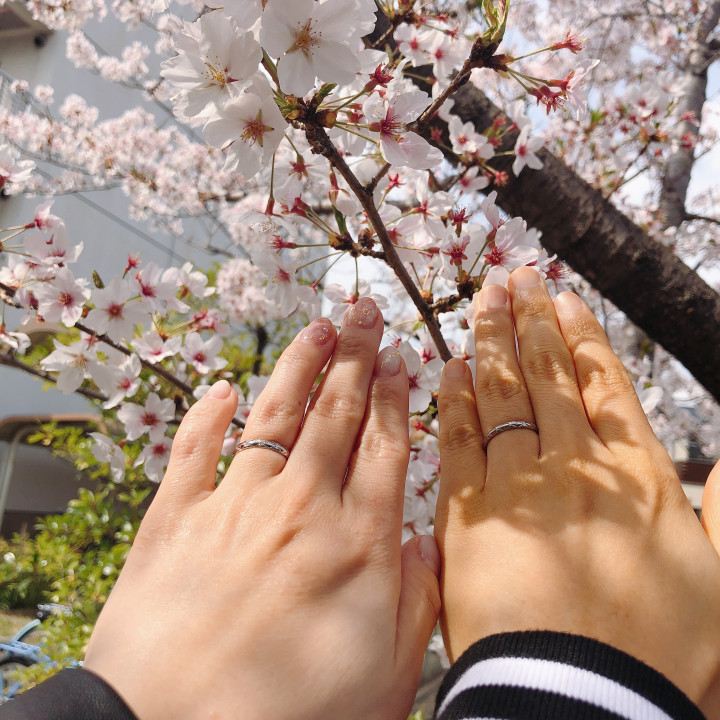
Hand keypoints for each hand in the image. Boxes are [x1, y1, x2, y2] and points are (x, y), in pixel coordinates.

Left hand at [84, 299, 440, 719]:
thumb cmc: (289, 719)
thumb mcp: (388, 677)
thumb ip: (418, 601)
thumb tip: (429, 542)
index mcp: (356, 542)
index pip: (385, 446)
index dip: (395, 396)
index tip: (400, 358)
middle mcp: (300, 508)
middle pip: (336, 414)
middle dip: (355, 357)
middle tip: (364, 312)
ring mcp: (235, 507)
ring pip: (275, 416)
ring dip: (299, 367)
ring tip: (316, 329)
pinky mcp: (176, 519)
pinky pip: (194, 451)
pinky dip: (206, 415)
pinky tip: (221, 388)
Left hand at [435, 266, 719, 712]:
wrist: (580, 699)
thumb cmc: (657, 647)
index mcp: (634, 472)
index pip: (603, 383)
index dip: (582, 337)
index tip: (564, 300)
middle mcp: (573, 466)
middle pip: (548, 375)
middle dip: (530, 321)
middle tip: (516, 277)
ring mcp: (517, 486)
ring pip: (502, 395)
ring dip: (491, 342)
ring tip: (484, 300)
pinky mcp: (468, 514)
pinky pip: (458, 441)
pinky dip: (454, 400)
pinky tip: (448, 367)